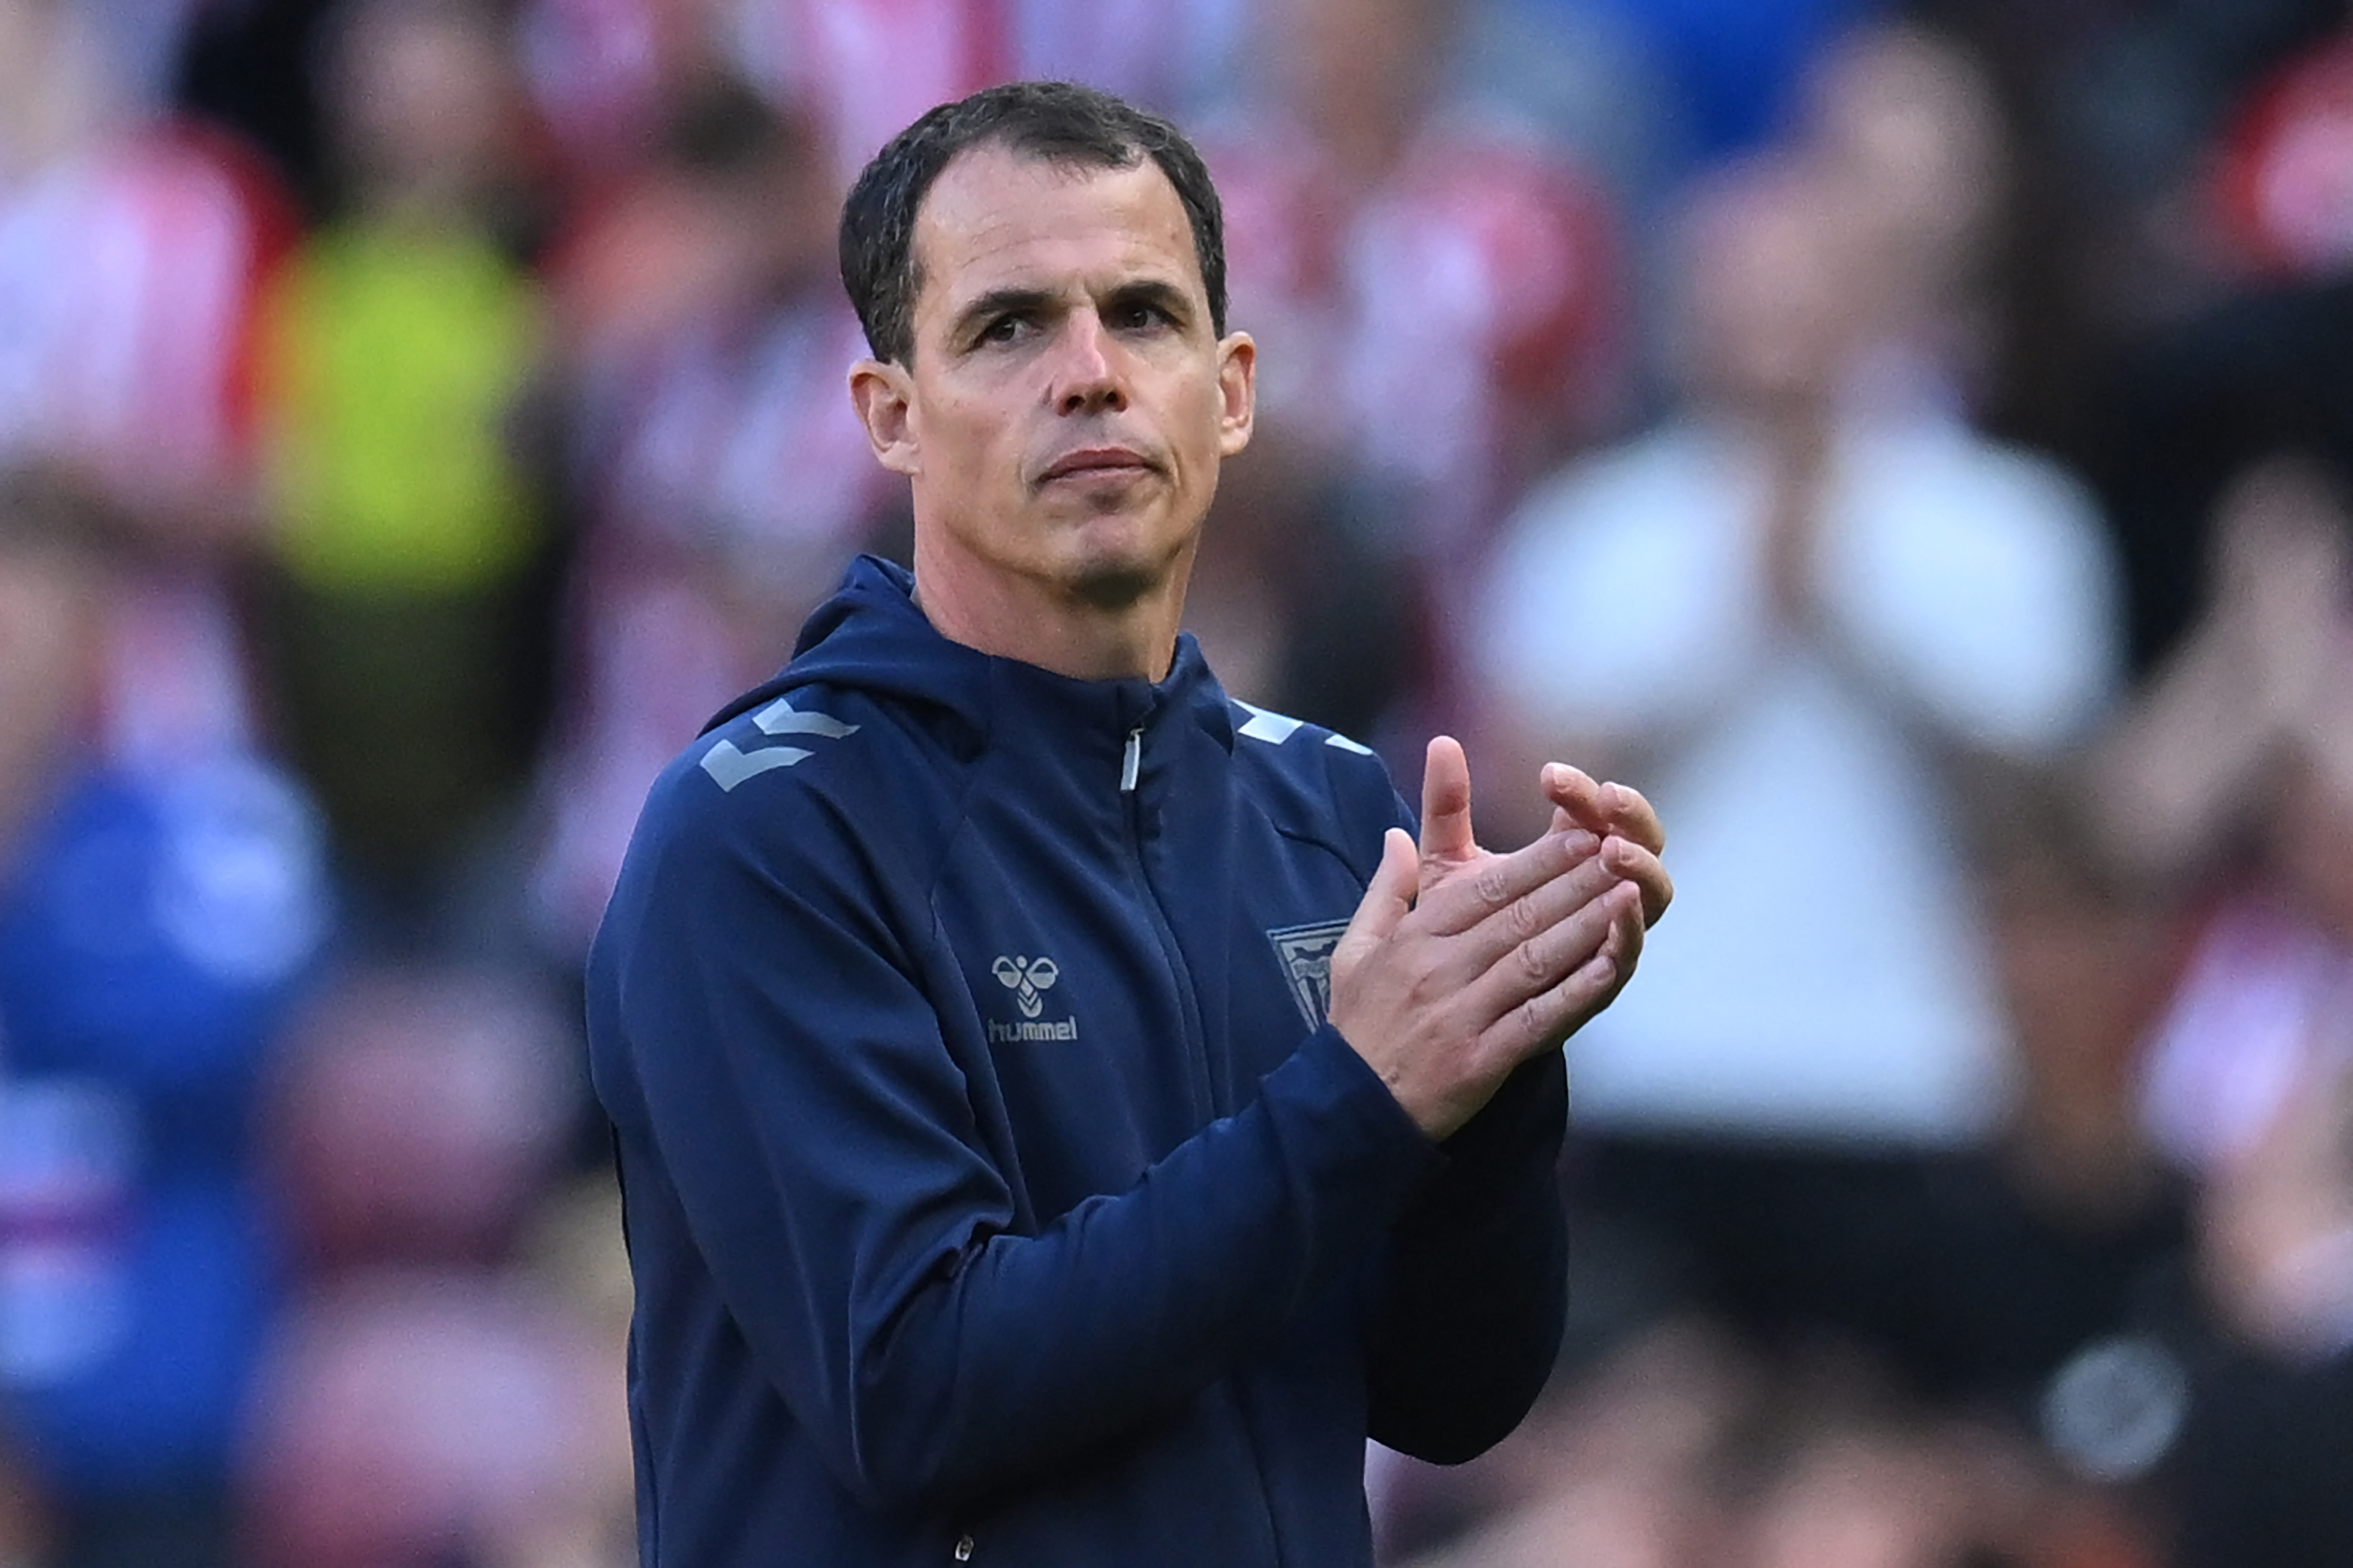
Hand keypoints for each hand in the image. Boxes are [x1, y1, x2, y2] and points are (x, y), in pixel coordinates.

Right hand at [1326, 738, 1660, 1139]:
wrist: (1351, 1108)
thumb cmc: (1358, 1027)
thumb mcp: (1355, 950)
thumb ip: (1384, 891)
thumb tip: (1397, 835)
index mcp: (1416, 937)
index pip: (1487, 887)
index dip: (1540, 860)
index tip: (1583, 835)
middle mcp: (1440, 968)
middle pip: (1519, 916)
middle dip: (1576, 881)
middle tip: (1621, 853)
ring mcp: (1462, 1014)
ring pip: (1534, 959)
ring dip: (1586, 925)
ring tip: (1628, 895)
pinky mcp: (1481, 1059)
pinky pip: (1537, 1018)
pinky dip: (1575, 992)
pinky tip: (1609, 968)